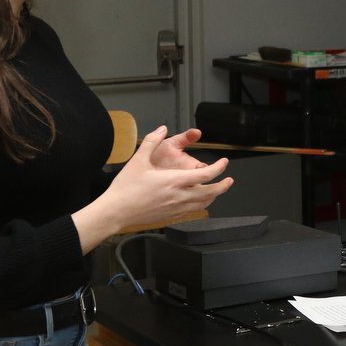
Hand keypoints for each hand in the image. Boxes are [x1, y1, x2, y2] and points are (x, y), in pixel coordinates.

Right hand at [103, 126, 232, 229]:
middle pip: (210, 193)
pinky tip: (199, 202)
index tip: (224, 162)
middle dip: (223, 186)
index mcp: (173, 181)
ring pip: (203, 204)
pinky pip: (192, 212)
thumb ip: (151, 142)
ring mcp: (175, 208)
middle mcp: (178, 196)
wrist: (115, 212)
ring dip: (213, 196)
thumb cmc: (125, 188)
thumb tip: (161, 128)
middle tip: (229, 180)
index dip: (219, 168)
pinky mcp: (170, 217)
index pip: (205, 175)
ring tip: (217, 190)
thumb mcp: (138, 160)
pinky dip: (201, 206)